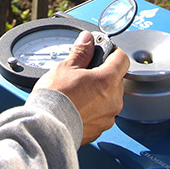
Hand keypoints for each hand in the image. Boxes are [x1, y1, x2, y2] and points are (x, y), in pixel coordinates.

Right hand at [34, 30, 129, 144]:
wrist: (46, 128)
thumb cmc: (56, 98)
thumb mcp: (66, 67)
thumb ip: (81, 51)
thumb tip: (87, 39)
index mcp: (107, 81)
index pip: (122, 59)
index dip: (112, 51)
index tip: (103, 50)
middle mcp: (113, 100)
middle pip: (116, 79)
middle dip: (103, 72)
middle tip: (84, 71)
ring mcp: (108, 117)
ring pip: (110, 97)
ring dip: (99, 91)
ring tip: (78, 90)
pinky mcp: (100, 129)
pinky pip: (102, 113)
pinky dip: (94, 107)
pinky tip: (78, 104)